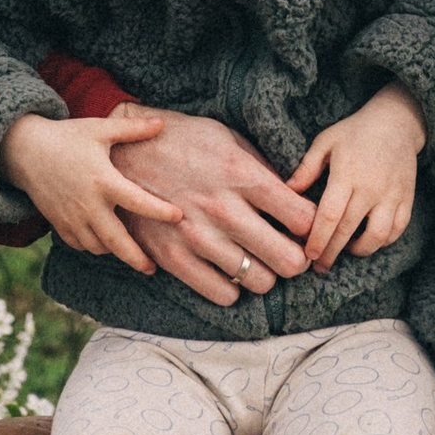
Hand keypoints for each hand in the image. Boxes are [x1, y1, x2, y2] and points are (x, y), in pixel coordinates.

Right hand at [0, 106, 183, 271]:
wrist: (25, 151)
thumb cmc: (68, 136)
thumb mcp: (100, 129)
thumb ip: (132, 129)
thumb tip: (161, 123)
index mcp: (103, 180)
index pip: (137, 201)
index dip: (160, 211)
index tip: (179, 217)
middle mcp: (88, 204)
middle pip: (116, 241)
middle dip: (136, 259)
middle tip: (152, 269)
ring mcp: (71, 218)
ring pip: (97, 247)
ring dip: (114, 252)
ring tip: (129, 251)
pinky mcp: (58, 224)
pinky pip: (79, 245)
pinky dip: (92, 247)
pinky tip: (103, 241)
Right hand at [98, 108, 318, 305]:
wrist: (122, 154)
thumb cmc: (183, 142)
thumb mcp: (228, 139)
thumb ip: (263, 170)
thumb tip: (297, 197)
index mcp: (241, 174)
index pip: (303, 218)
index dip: (313, 226)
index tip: (306, 226)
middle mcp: (223, 210)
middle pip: (289, 260)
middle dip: (298, 258)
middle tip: (291, 251)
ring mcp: (197, 238)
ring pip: (259, 282)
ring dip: (265, 273)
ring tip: (258, 258)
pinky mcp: (174, 259)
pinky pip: (223, 295)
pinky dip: (233, 288)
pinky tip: (229, 269)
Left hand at [289, 83, 425, 268]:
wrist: (397, 121)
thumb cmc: (355, 132)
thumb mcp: (326, 142)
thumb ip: (306, 168)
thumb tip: (286, 192)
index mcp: (347, 174)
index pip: (329, 216)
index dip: (318, 240)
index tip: (309, 255)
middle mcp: (371, 188)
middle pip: (348, 231)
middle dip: (331, 253)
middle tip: (320, 266)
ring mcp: (392, 195)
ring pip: (377, 236)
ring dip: (360, 250)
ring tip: (346, 251)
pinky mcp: (407, 199)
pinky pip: (396, 230)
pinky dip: (383, 242)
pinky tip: (369, 240)